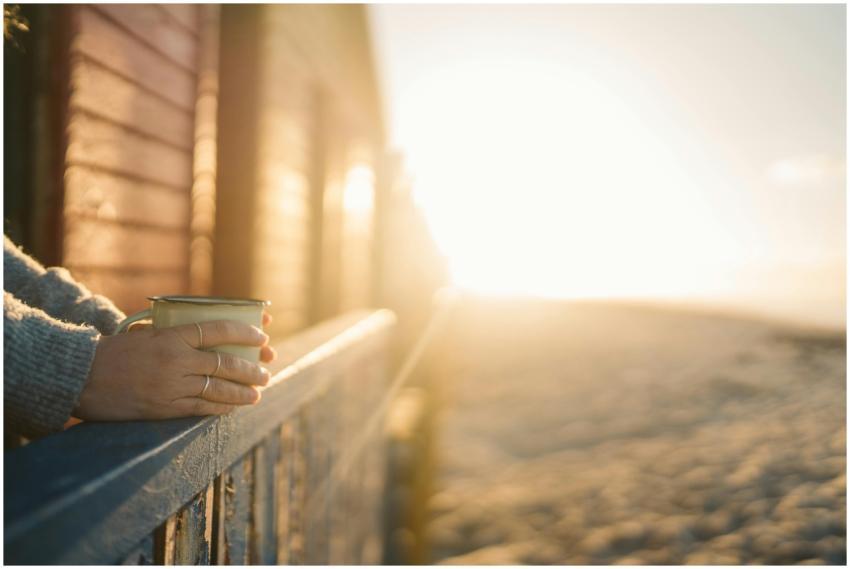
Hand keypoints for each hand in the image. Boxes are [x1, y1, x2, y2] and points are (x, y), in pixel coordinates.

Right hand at [75, 320, 272, 420]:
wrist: (82, 376)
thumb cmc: (114, 351)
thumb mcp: (147, 332)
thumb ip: (176, 333)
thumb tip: (207, 334)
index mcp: (172, 335)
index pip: (217, 329)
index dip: (244, 332)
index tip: (262, 335)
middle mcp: (176, 360)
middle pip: (225, 363)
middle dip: (251, 368)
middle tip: (266, 372)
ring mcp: (172, 386)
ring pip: (218, 389)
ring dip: (242, 392)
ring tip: (257, 393)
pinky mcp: (165, 408)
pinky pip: (201, 409)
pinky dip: (221, 408)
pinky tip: (233, 408)